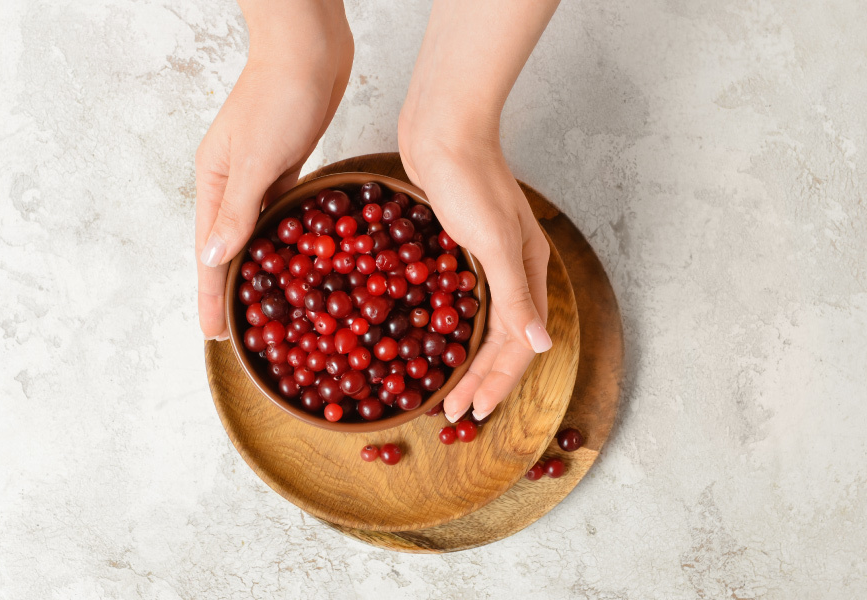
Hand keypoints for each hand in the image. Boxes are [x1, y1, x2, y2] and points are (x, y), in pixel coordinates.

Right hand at [195, 3, 351, 339]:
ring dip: (262, 270)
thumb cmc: (279, 98)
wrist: (310, 50)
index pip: (208, 254)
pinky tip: (299, 259)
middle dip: (233, 291)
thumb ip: (236, 211)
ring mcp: (261, 176)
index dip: (211, 296)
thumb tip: (211, 259)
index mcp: (215, 184)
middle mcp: (233, 184)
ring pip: (258, 234)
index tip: (212, 334)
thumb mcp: (256, 160)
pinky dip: (287, 241)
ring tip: (269, 307)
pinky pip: (283, 215)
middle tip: (241, 332)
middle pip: (230, 248)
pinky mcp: (289, 166)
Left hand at [399, 117, 552, 422]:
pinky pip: (459, 302)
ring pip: (480, 323)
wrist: (442, 131)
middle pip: (501, 339)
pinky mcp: (459, 248)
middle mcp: (513, 270)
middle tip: (453, 413)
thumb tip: (541, 347)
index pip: (519, 342)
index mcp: (529, 271)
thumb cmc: (470, 182)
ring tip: (446, 389)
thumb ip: (517, 296)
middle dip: (481, 379)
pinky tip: (433, 339)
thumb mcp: (494, 242)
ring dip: (465, 359)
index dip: (499, 380)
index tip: (475, 411)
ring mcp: (486, 259)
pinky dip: (450, 327)